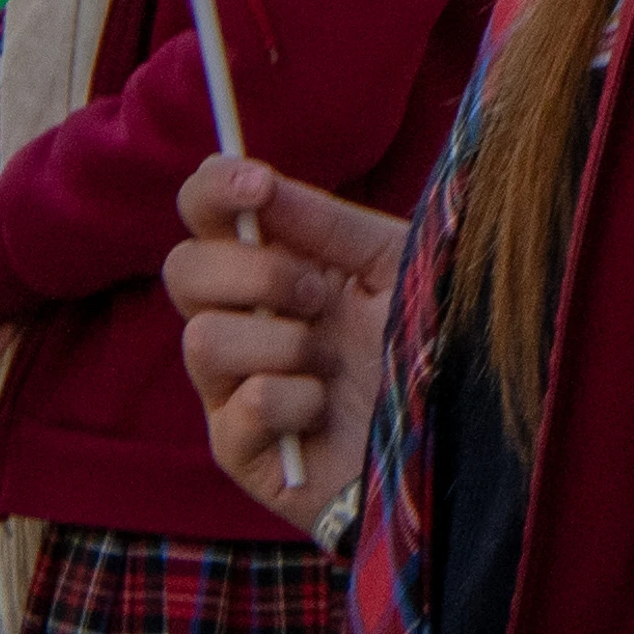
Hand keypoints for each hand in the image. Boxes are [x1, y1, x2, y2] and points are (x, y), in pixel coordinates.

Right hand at [163, 154, 405, 533]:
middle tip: (318, 294)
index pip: (205, 215)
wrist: (450, 434)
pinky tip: (326, 410)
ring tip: (330, 362)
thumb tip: (263, 185)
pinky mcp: (237, 449)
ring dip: (283, 342)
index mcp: (270, 266)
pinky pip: (247, 403)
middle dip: (255, 273)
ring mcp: (228, 387)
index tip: (258, 185)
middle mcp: (238, 321)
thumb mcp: (394, 266)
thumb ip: (330, 225)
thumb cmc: (421, 342)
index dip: (214, 190)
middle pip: (183, 271)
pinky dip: (300, 400)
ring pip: (204, 339)